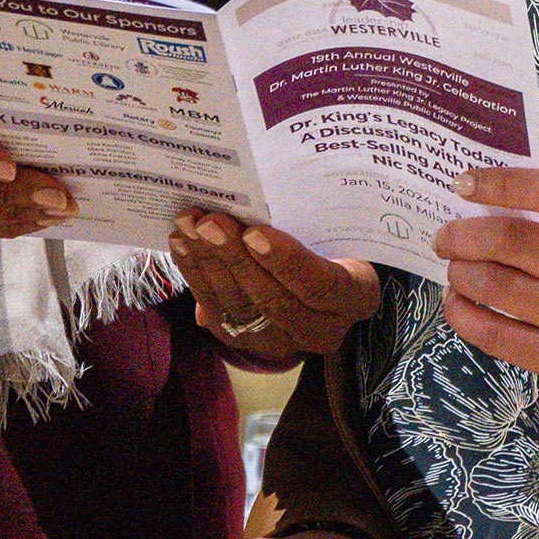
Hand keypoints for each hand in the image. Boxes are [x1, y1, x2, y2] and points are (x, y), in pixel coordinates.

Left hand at [170, 210, 379, 362]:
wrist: (329, 277)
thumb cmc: (339, 237)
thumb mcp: (340, 225)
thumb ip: (315, 216)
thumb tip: (263, 196)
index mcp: (356, 296)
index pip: (322, 285)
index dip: (286, 262)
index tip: (254, 233)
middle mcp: (323, 328)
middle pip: (275, 299)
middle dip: (236, 258)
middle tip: (209, 222)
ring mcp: (286, 341)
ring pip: (242, 308)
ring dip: (209, 264)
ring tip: (189, 226)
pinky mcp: (251, 342)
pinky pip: (219, 313)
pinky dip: (197, 276)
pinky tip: (182, 245)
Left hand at [435, 167, 538, 424]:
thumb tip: (484, 196)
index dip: (503, 183)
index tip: (463, 182)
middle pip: (514, 242)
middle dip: (464, 235)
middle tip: (445, 236)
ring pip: (500, 286)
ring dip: (461, 272)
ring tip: (454, 267)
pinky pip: (497, 335)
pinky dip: (464, 314)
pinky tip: (456, 302)